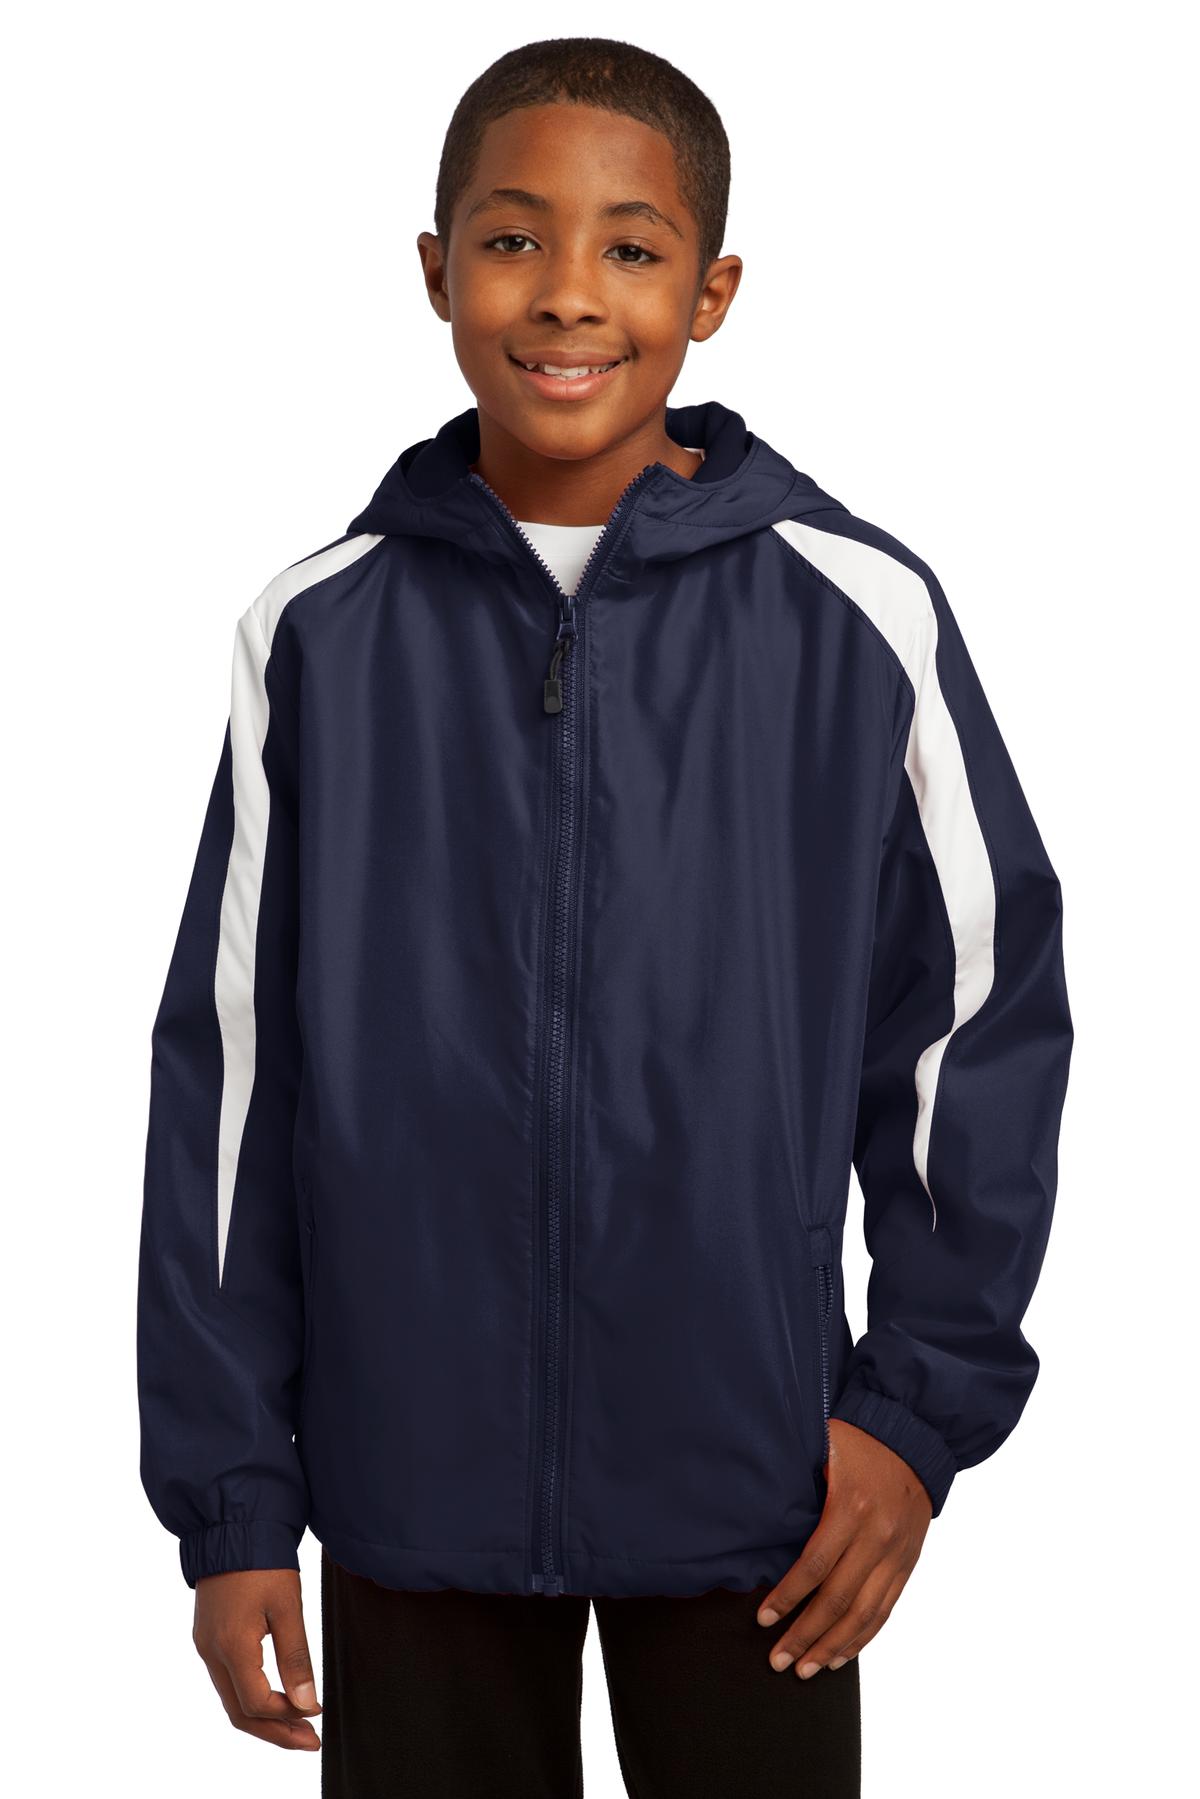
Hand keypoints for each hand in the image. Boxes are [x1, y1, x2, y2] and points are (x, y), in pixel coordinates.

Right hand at [192, 1568, 321, 1749]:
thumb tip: (306, 1703)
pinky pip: (226, 1680)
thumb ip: (295, 1656)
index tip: (317, 1714)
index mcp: (230, 1647)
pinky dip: (250, 1696)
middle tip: (308, 1742)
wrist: (232, 1525)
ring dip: (263, 1718)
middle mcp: (211, 1652)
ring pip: (231, 1699)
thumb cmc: (263, 1561)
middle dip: (274, 1732)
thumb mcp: (288, 1605)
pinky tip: (273, 1696)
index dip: (287, 1716)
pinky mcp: (207, 1636)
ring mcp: (205, 1645)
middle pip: (239, 1712)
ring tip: (296, 1726)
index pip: (256, 1703)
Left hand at [756, 1418, 931, 1675]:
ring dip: (832, 1646)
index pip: (815, 1566)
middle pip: (838, 1600)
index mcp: (852, 1507)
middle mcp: (878, 1537)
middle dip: (805, 1635)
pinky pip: (885, 1609)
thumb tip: (753, 1509)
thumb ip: (796, 1481)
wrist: (916, 1437)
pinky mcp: (907, 1564)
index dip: (787, 1597)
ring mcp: (896, 1554)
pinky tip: (840, 1657)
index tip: (763, 1620)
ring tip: (805, 1670)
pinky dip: (863, 1638)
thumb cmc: (858, 1439)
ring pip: (864, 1614)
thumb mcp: (823, 1447)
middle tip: (777, 1661)